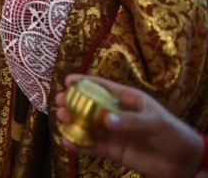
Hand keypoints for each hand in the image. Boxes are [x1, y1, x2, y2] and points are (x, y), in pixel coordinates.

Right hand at [56, 75, 205, 177]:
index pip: (104, 87)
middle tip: (59, 102)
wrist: (183, 162)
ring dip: (73, 122)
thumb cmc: (174, 134)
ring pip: (88, 125)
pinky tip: (68, 141)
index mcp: (128, 100)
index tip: (68, 80)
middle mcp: (117, 114)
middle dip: (73, 103)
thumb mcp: (156, 122)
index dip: (85, 82)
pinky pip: (93, 146)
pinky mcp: (113, 150)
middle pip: (90, 106)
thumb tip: (107, 121)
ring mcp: (114, 133)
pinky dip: (80, 144)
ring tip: (61, 120)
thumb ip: (131, 121)